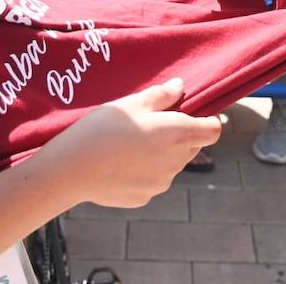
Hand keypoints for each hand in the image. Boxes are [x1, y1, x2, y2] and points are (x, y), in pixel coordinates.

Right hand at [56, 78, 221, 208]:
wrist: (72, 169)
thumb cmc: (104, 128)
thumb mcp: (133, 103)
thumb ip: (162, 96)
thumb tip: (180, 87)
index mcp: (178, 134)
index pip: (213, 130)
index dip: (206, 120)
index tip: (189, 113)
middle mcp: (176, 162)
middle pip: (191, 146)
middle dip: (179, 135)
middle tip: (149, 124)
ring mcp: (161, 183)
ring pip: (171, 164)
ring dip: (161, 154)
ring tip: (129, 144)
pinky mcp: (144, 197)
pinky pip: (152, 180)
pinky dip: (144, 171)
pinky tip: (120, 163)